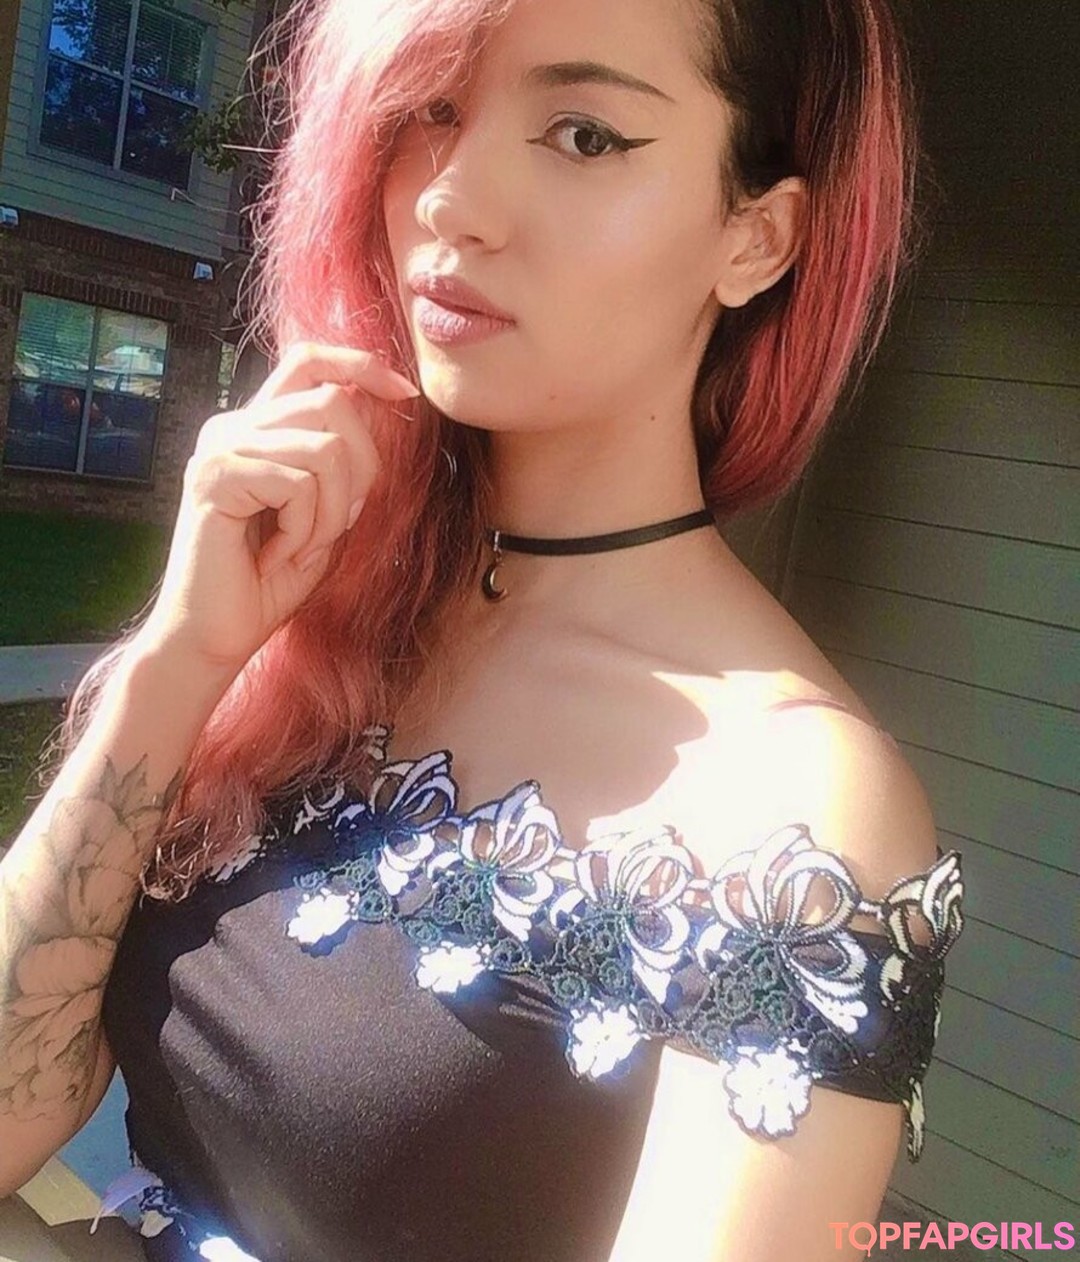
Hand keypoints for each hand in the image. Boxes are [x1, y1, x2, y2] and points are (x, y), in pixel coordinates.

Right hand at [138, 341, 420, 673]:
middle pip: (334, 403)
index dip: (361, 365)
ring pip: (326, 448)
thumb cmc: (269, 581)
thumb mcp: (324, 514)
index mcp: (257, 427)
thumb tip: (375, 407)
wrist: (215, 635)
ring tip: (301, 548)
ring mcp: (220, 447)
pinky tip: (275, 557)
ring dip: (332, 512)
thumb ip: (343, 464)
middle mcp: (233, 425)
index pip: (309, 361)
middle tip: (334, 528)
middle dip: (361, 471)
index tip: (405, 392)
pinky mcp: (216, 475)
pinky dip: (304, 530)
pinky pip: (298, 485)